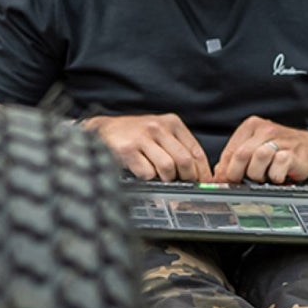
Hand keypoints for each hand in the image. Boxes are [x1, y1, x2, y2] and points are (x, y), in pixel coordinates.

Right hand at [81, 112, 211, 182]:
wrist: (104, 129)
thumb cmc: (136, 134)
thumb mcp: (161, 132)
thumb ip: (179, 148)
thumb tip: (197, 174)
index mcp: (172, 123)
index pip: (196, 151)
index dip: (202, 171)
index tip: (203, 183)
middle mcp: (158, 127)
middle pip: (184, 161)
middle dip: (187, 178)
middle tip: (182, 184)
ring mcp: (142, 138)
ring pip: (167, 168)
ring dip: (166, 179)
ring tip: (161, 178)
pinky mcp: (127, 150)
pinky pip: (147, 173)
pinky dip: (148, 178)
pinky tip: (143, 172)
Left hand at [214, 117, 307, 184]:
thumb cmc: (281, 149)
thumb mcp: (255, 149)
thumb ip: (236, 160)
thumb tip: (219, 177)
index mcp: (252, 127)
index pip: (230, 150)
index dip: (224, 170)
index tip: (223, 182)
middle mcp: (265, 130)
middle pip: (242, 154)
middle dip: (238, 173)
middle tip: (242, 182)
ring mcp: (280, 139)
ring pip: (258, 158)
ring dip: (258, 174)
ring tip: (263, 176)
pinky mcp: (292, 152)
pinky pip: (277, 167)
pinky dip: (275, 176)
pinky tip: (277, 175)